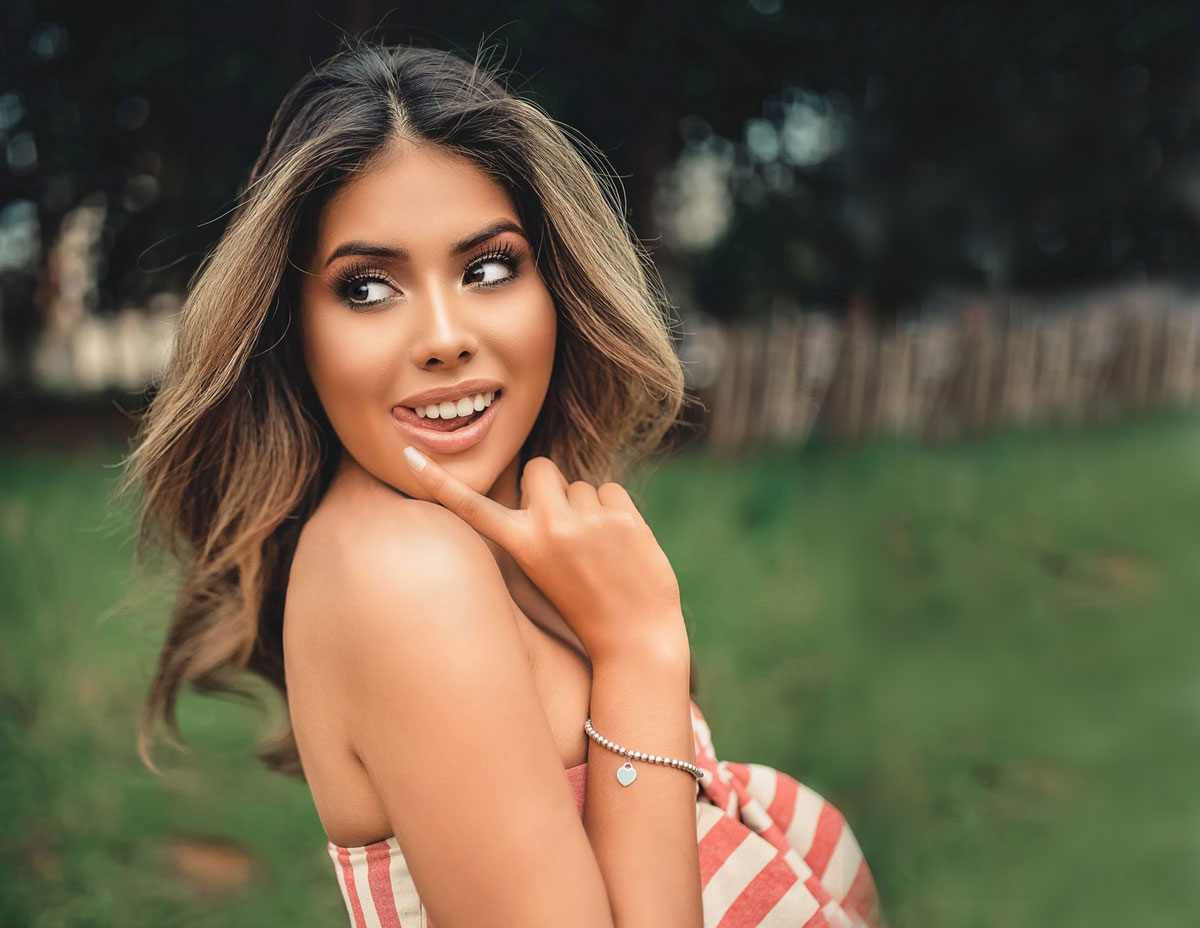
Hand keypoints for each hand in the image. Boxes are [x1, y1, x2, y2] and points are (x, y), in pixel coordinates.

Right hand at [401, 447, 686, 663]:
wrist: (635, 637)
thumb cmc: (585, 606)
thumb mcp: (544, 572)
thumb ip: (536, 528)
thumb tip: (540, 479)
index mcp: (521, 546)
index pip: (472, 507)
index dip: (437, 481)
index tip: (407, 454)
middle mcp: (549, 527)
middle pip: (540, 468)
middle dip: (550, 486)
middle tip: (566, 526)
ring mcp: (587, 519)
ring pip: (580, 483)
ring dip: (588, 506)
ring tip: (598, 549)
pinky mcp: (622, 516)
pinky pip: (610, 489)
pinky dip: (616, 510)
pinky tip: (621, 544)